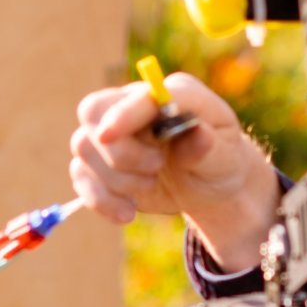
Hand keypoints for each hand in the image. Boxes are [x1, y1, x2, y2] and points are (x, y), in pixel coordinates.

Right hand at [69, 73, 277, 268]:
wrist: (208, 186)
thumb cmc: (220, 161)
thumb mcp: (225, 157)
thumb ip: (209, 146)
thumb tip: (198, 133)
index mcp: (169, 94)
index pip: (137, 97)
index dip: (122, 114)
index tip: (109, 136)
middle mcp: (133, 105)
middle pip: (94, 112)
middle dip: (119, 151)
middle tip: (155, 169)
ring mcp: (112, 134)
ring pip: (84, 146)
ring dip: (115, 178)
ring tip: (151, 186)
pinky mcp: (99, 163)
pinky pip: (80, 176)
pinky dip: (101, 200)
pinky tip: (127, 213)